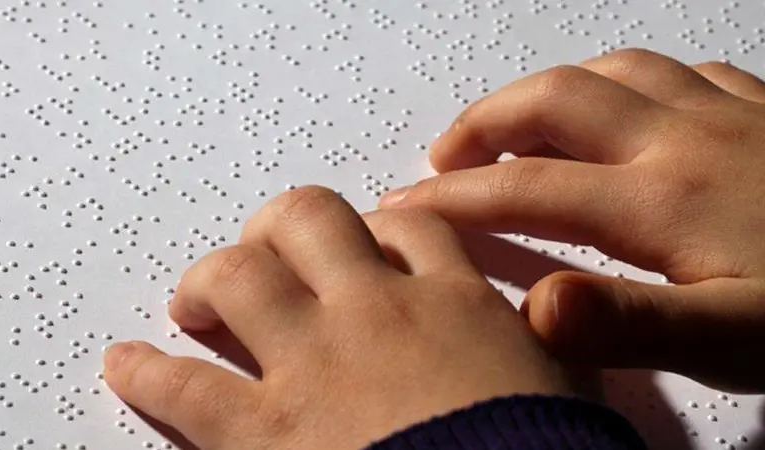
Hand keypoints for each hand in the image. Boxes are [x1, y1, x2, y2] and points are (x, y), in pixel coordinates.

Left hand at [102, 186, 581, 449]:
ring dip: (210, 280)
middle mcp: (376, 313)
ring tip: (196, 298)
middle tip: (267, 249)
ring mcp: (315, 366)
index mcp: (454, 303)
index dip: (378, 227)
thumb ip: (541, 343)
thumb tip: (535, 325)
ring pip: (240, 276)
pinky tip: (125, 364)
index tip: (363, 241)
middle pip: (309, 218)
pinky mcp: (267, 433)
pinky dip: (147, 373)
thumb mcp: (564, 389)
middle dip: (280, 227)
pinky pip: (188, 387)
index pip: (407, 227)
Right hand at [378, 48, 764, 392]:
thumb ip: (632, 323)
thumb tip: (536, 309)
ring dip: (546, 93)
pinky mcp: (763, 111)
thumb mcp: (738, 340)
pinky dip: (628, 82)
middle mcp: (681, 141)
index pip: (524, 188)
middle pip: (553, 104)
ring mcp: (725, 116)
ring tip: (514, 121)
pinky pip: (680, 71)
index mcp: (661, 199)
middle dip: (483, 125)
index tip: (404, 206)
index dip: (452, 198)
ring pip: (611, 73)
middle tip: (443, 155)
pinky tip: (628, 104)